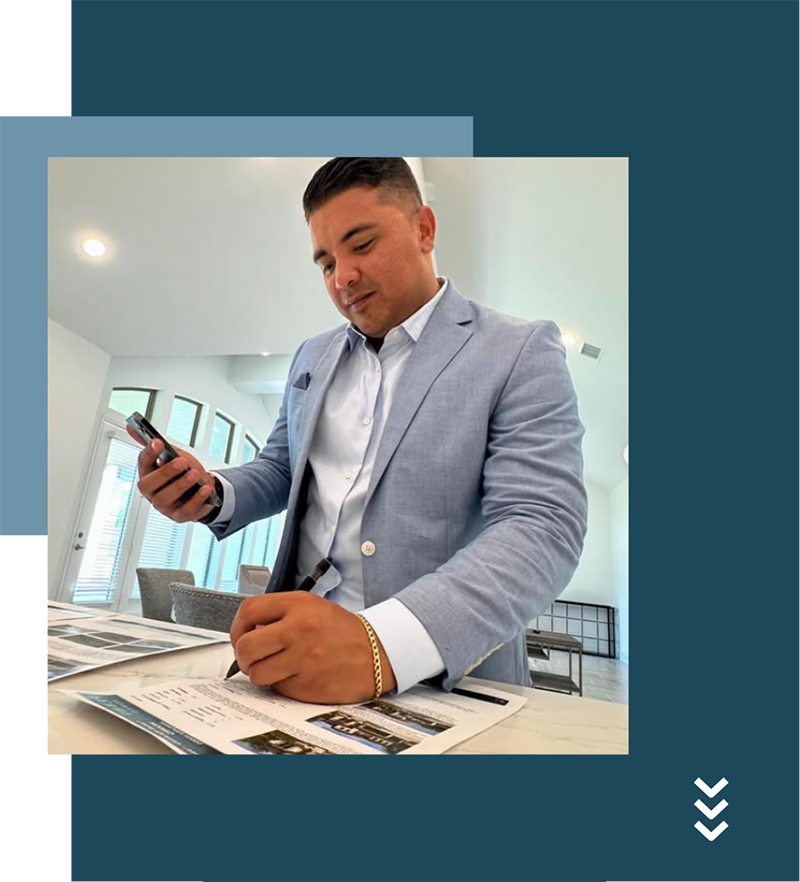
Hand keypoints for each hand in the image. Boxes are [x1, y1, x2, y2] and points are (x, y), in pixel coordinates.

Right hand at [126, 426, 216, 523]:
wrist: (201, 488)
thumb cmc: (183, 472)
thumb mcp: (172, 455)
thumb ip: (155, 445)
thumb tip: (131, 426)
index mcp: (148, 474)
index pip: (143, 463)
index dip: (149, 453)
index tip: (158, 443)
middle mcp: (152, 491)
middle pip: (149, 484)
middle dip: (165, 472)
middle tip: (182, 462)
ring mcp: (164, 506)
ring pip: (164, 499)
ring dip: (181, 486)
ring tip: (196, 475)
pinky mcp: (179, 516)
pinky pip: (186, 511)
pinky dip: (197, 500)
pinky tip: (205, 490)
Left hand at [229, 592, 396, 703]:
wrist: (376, 654)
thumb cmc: (342, 632)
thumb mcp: (312, 607)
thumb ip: (280, 613)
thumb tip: (247, 631)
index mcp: (298, 605)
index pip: (249, 611)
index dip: (238, 627)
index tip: (241, 635)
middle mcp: (298, 629)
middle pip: (246, 646)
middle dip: (244, 656)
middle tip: (253, 657)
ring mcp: (302, 658)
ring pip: (257, 672)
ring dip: (261, 673)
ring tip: (276, 668)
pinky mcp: (307, 684)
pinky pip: (276, 688)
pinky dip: (281, 685)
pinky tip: (296, 676)